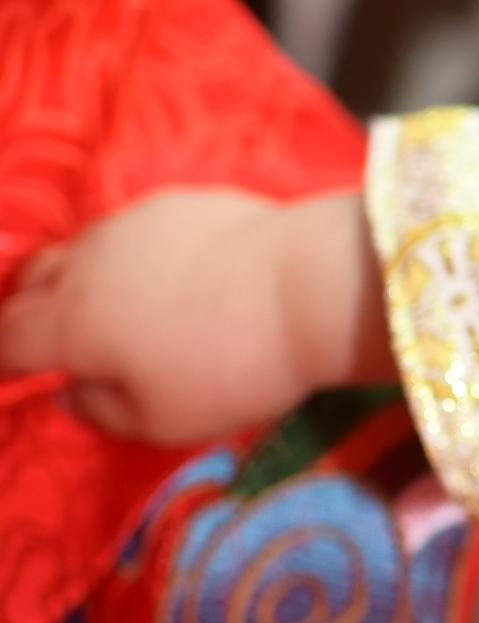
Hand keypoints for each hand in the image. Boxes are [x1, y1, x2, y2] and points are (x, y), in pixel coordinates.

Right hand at [0, 185, 382, 442]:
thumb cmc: (229, 368)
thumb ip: (101, 410)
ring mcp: (130, 223)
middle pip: (31, 282)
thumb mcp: (161, 420)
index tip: (15, 371)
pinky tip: (167, 274)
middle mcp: (87, 262)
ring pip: (80, 248)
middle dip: (27, 309)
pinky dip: (130, 254)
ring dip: (77, 276)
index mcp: (69, 322)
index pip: (9, 339)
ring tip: (106, 303)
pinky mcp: (176, 201)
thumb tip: (71, 393)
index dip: (5, 358)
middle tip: (46, 334)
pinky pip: (131, 230)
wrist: (305, 284)